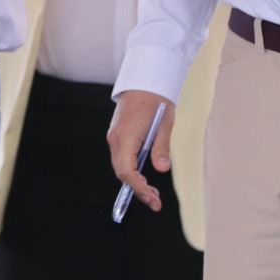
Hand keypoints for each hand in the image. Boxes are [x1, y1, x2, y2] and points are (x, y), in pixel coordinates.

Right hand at [107, 91, 174, 211]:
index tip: (152, 200)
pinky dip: (131, 170)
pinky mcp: (117, 134)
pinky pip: (121, 157)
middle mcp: (116, 139)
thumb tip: (162, 169)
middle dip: (138, 189)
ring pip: (120, 166)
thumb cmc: (157, 100)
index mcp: (127, 137)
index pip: (127, 172)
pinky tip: (144, 175)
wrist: (145, 79)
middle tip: (156, 201)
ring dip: (135, 181)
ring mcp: (114, 136)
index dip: (139, 189)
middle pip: (122, 172)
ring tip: (153, 191)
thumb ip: (162, 148)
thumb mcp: (165, 125)